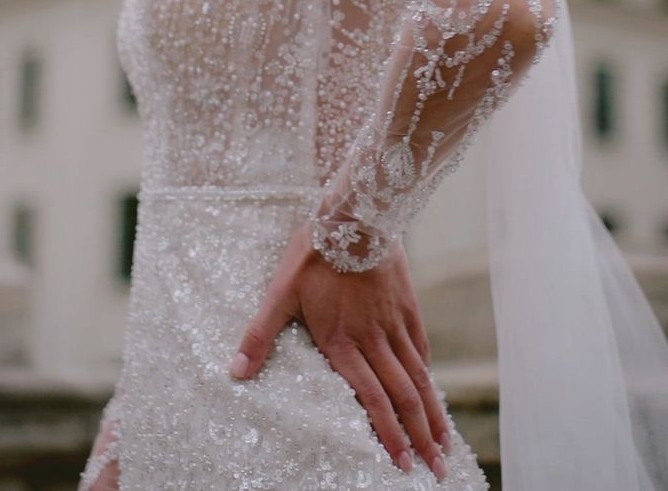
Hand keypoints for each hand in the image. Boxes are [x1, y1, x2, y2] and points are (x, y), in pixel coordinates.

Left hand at [228, 219, 449, 479]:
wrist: (355, 214)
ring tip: (444, 445)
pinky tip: (432, 389)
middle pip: (403, 397)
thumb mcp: (279, 292)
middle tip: (435, 470)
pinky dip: (428, 373)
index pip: (372, 400)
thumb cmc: (314, 254)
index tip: (401, 464)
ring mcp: (394, 323)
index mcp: (343, 342)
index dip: (389, 435)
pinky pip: (420, 347)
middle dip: (420, 437)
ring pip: (418, 376)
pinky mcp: (406, 305)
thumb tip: (235, 372)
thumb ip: (260, 334)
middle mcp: (374, 339)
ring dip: (432, 413)